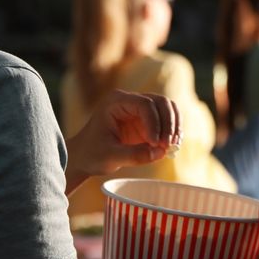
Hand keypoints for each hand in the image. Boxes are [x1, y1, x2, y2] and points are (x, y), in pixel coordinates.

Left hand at [65, 90, 180, 181]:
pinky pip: (166, 121)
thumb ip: (134, 155)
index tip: (155, 143)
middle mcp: (130, 100)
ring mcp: (139, 110)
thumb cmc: (91, 154)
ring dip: (174, 126)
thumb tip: (160, 152)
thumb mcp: (110, 157)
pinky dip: (172, 132)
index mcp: (116, 101)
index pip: (144, 104)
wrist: (84, 158)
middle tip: (169, 145)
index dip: (154, 122)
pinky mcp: (146, 121)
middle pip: (160, 102)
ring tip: (173, 146)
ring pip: (167, 108)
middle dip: (168, 123)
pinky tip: (172, 146)